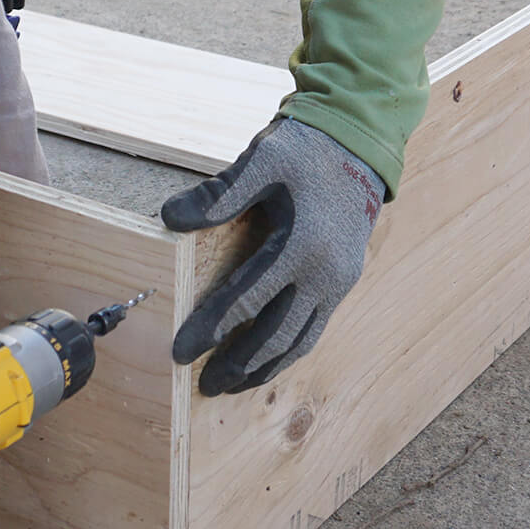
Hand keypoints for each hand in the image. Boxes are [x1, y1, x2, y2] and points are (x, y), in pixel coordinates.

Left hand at [161, 118, 382, 395]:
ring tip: (232, 386)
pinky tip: (266, 360)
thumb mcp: (262, 160)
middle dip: (239, 363)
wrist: (360, 143)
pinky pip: (314, 327)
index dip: (212, 328)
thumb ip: (218, 195)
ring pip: (301, 340)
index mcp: (301, 245)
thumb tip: (169, 218)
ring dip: (266, 367)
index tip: (181, 352)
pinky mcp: (344, 281)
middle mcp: (325, 273)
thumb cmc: (305, 150)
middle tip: (205, 385)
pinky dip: (289, 350)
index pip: (247, 299)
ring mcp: (339, 281)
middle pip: (277, 334)